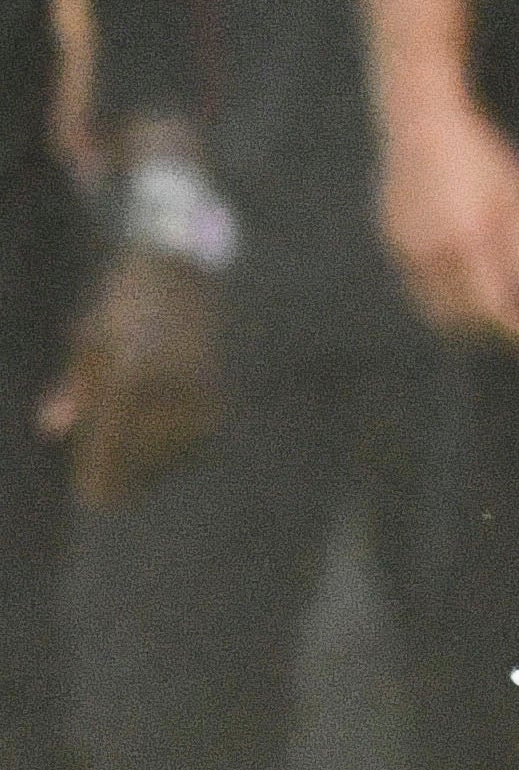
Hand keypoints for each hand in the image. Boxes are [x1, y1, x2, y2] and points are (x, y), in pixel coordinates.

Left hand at [39, 245, 217, 508]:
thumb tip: (52, 429)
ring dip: (151, 467)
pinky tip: (162, 457)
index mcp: (130, 375)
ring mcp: (196, 390)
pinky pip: (195, 434)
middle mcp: (167, 388)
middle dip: (123, 476)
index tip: (91, 500)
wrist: (179, 270)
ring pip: (173, 448)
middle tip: (106, 498)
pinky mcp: (215, 389)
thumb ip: (73, 387)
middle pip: (144, 452)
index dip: (100, 473)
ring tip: (132, 481)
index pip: (112, 441)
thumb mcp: (87, 339)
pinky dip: (177, 449)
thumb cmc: (123, 301)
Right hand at [379, 91, 518, 347]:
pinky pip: (419, 287)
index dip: (518, 331)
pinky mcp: (392, 241)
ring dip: (468, 322)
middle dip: (494, 333)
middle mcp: (430, 253)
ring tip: (501, 319)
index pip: (492, 309)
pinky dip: (445, 300)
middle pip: (461, 319)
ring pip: (435, 308)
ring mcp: (405, 249)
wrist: (422, 123)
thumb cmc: (482, 157)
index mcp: (467, 242)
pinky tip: (470, 292)